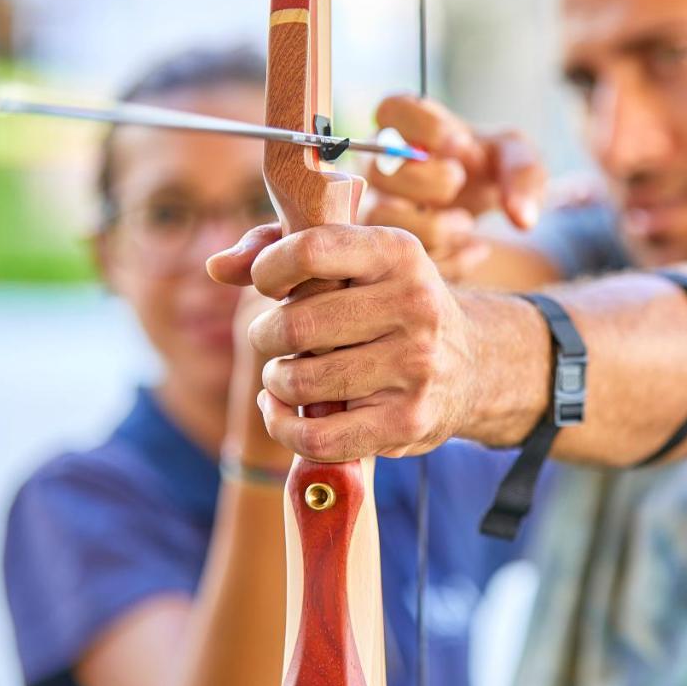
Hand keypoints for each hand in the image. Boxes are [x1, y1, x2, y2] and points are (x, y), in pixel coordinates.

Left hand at [207, 223, 478, 461]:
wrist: (471, 364)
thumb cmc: (388, 303)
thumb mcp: (354, 261)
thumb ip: (280, 248)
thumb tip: (215, 267)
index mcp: (398, 252)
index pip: (310, 249)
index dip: (269, 270)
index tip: (269, 285)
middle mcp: (415, 305)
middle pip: (296, 326)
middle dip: (268, 335)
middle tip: (277, 338)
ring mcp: (416, 366)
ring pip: (301, 382)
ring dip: (276, 381)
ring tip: (286, 374)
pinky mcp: (409, 421)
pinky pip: (317, 437)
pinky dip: (282, 426)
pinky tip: (282, 410)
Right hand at [364, 95, 547, 281]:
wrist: (491, 200)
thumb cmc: (493, 166)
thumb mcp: (517, 158)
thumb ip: (522, 175)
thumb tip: (521, 218)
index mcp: (406, 123)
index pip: (391, 110)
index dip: (425, 128)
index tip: (463, 145)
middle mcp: (383, 162)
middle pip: (379, 170)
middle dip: (429, 180)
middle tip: (460, 180)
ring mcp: (380, 204)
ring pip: (381, 218)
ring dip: (429, 225)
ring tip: (467, 222)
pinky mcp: (389, 244)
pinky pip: (399, 257)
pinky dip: (445, 257)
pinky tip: (476, 249)